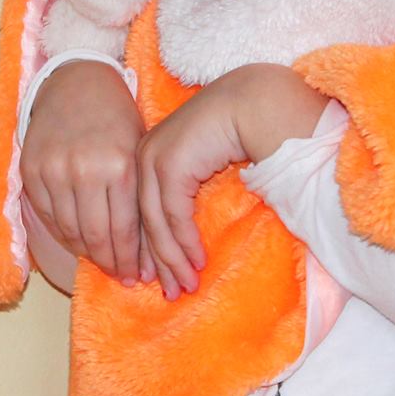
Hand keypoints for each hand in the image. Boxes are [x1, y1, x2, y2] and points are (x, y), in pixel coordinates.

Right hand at [19, 60, 147, 287]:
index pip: (123, 230)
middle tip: (121, 277)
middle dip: (110, 262)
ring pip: (69, 230)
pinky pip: (47, 215)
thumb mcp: (138, 150)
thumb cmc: (116, 116)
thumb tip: (144, 249)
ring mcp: (54, 170)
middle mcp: (85, 170)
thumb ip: (138, 195)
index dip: (129, 259)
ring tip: (99, 262)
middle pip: (95, 236)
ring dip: (85, 252)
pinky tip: (75, 240)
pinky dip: (61, 232)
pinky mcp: (31, 169)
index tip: (137, 277)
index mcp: (120, 165)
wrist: (76, 81)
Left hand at [137, 64, 326, 288]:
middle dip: (157, 261)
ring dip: (173, 259)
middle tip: (169, 292)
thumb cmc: (236, 131)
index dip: (147, 247)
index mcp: (145, 155)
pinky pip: (174, 216)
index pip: (139, 210)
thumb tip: (183, 232)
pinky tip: (198, 262)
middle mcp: (142, 156)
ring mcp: (153, 159)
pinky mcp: (170, 166)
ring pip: (156, 224)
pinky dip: (185, 243)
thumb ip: (186, 192)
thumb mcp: (201, 165)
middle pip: (142, 220)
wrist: (255, 103)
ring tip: (186, 286)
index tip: (155, 278)